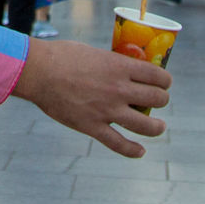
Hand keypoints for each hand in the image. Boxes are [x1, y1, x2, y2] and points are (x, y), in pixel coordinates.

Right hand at [12, 38, 169, 156]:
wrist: (38, 72)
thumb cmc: (62, 56)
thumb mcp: (94, 52)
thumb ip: (111, 64)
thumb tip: (122, 70)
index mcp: (120, 67)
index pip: (157, 75)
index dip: (166, 80)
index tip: (165, 83)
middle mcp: (119, 89)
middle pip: (157, 99)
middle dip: (162, 99)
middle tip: (159, 100)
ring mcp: (107, 110)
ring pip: (146, 125)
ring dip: (157, 126)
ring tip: (159, 126)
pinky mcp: (93, 127)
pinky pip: (119, 144)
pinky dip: (133, 150)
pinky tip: (140, 151)